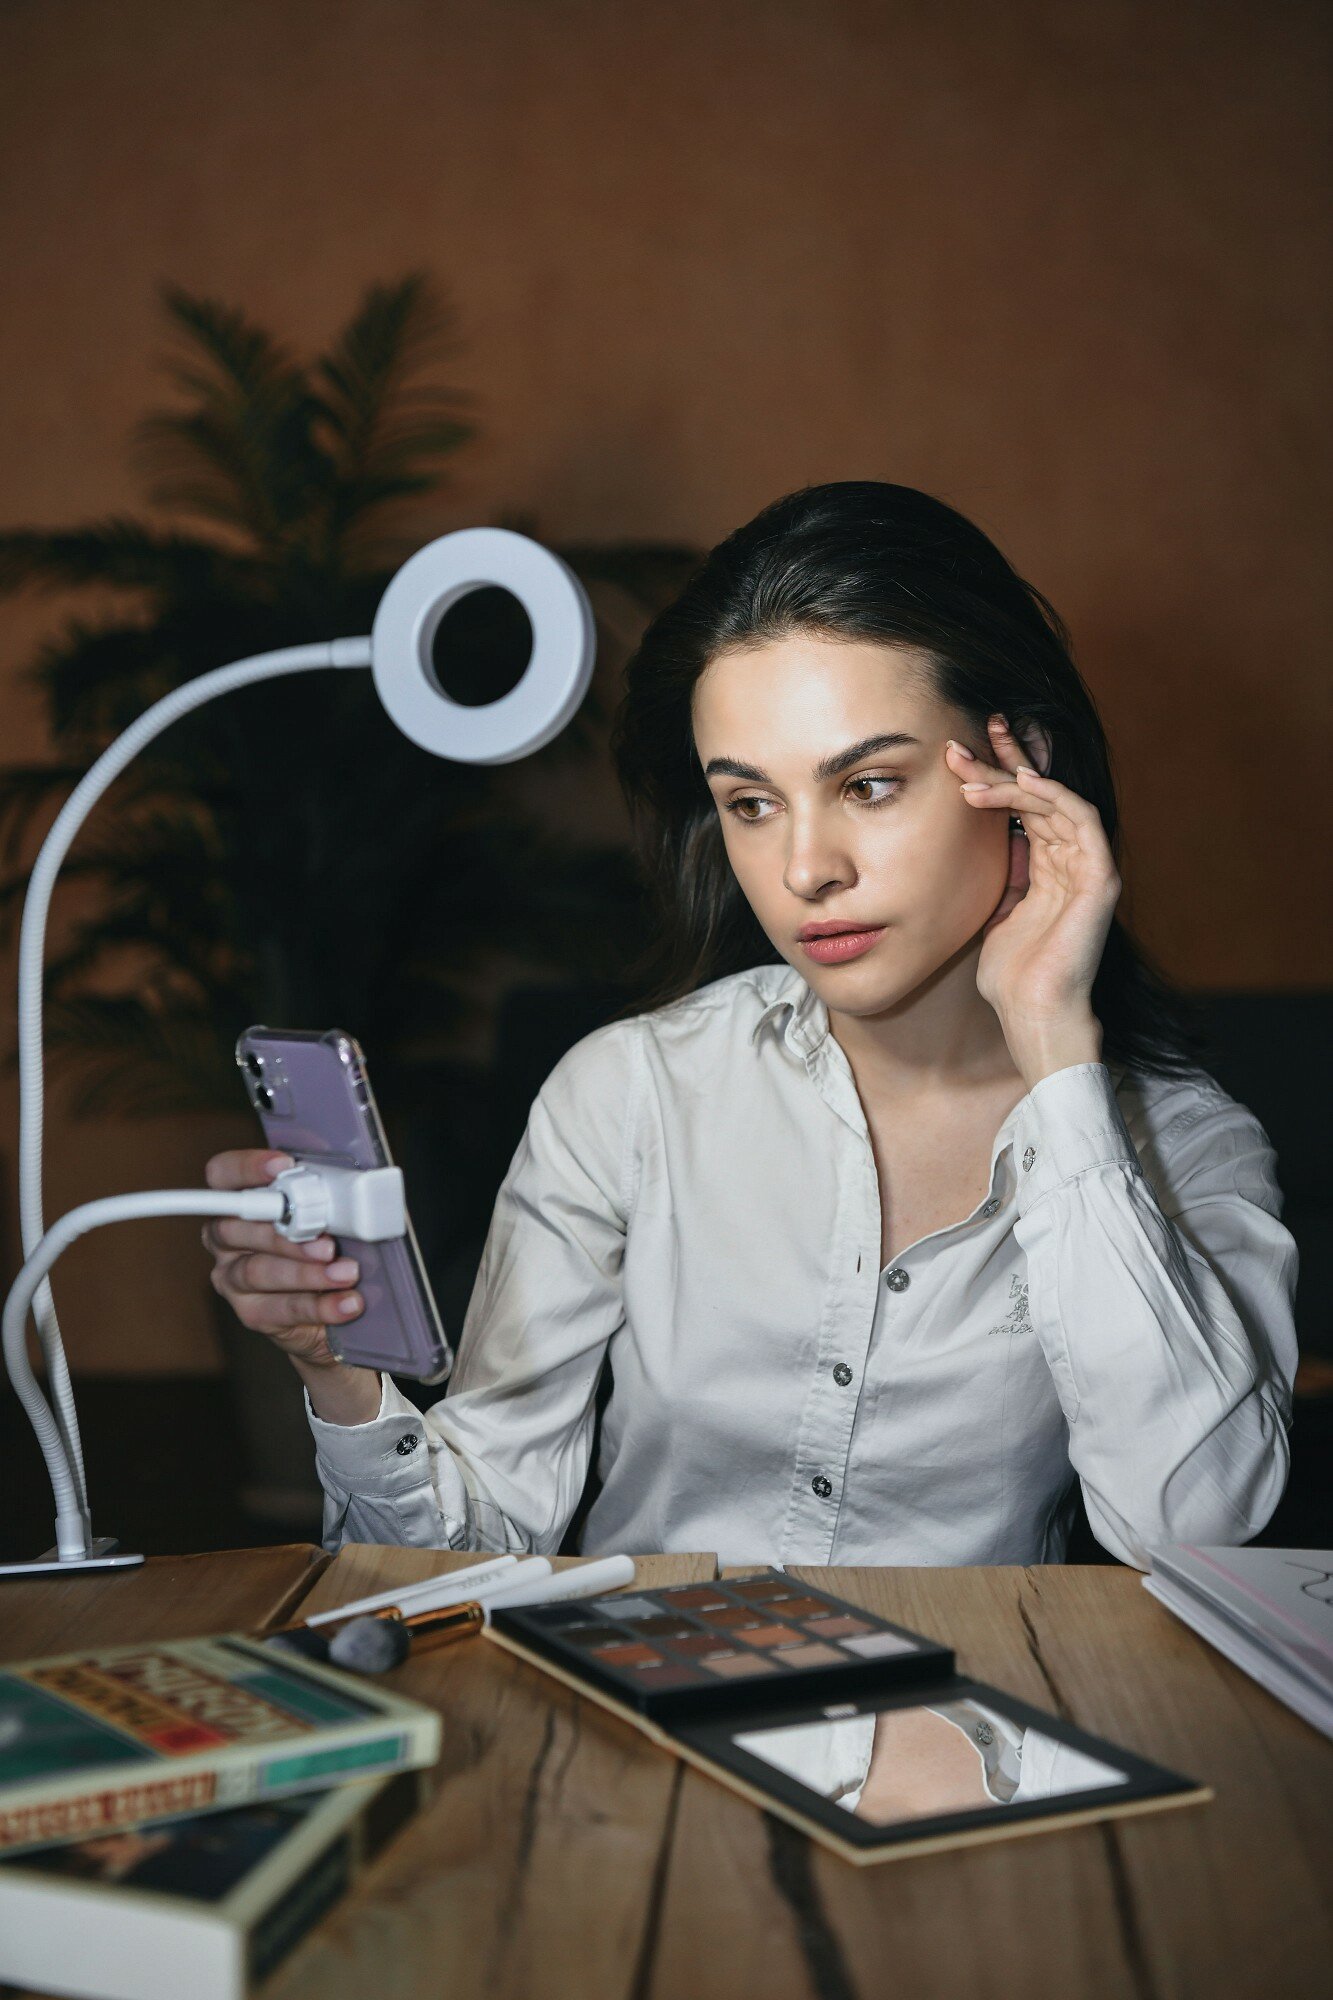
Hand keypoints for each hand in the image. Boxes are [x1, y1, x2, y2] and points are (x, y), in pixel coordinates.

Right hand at [201, 1148, 364, 1367]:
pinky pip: (280, 1310)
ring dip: (306, 1273)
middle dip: (285, 1233)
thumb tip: (348, 1183)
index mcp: (240, 1202)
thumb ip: (324, 1196)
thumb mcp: (329, 1214)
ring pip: (257, 1271)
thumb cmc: (329, 1246)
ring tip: (346, 1273)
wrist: (332, 1306)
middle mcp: (227, 1239)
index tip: (283, 1166)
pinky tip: (346, 1303)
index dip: (246, 1167)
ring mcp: (233, 1278)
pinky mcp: (252, 1312)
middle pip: (236, 1227)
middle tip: (326, 1241)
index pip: (223, 1174)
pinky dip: (319, 1306)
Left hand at [944, 714, 1119, 1082]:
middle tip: (962, 743)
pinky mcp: (1100, 878)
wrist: (1033, 1013)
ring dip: (1014, 780)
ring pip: (1055, 801)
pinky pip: (1082, 821)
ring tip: (971, 772)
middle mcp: (1071, 861)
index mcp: (1047, 868)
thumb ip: (993, 876)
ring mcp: (1089, 867)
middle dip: (1001, 765)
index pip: (1024, 808)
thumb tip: (971, 842)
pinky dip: (1054, 797)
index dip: (996, 776)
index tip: (959, 753)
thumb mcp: (991, 913)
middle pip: (1039, 797)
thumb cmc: (1010, 976)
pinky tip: (1022, 784)